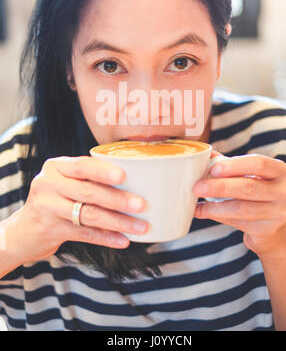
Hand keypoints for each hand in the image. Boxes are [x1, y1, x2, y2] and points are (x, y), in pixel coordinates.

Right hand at [4, 156, 147, 265]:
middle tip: (141, 205)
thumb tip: (134, 182)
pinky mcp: (51, 230)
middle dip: (118, 199)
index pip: (82, 166)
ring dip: (118, 222)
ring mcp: (48, 208)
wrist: (22, 230)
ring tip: (140, 226)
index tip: (125, 176)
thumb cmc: (54, 199)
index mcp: (56, 167)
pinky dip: (107, 238)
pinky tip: (123, 240)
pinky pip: (85, 234)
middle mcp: (48, 184)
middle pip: (88, 192)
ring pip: (89, 215)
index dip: (103, 171)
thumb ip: (88, 178)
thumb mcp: (64, 181)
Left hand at [193, 151, 285, 255]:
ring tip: (198, 204)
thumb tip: (208, 156)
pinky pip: (238, 222)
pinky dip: (217, 217)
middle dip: (220, 187)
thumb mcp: (251, 176)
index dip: (234, 166)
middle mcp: (285, 192)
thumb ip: (231, 165)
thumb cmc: (258, 193)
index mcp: (282, 171)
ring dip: (215, 206)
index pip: (259, 164)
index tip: (213, 169)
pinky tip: (204, 212)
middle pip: (249, 187)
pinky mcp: (267, 230)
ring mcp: (279, 213)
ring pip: (242, 208)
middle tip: (198, 187)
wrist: (272, 227)